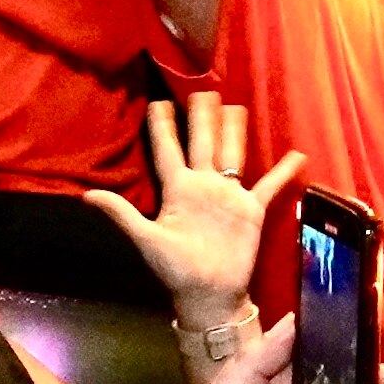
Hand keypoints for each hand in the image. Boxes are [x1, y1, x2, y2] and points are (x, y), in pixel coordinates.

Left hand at [87, 94, 302, 329]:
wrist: (209, 295)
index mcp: (177, 189)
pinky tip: (297, 154)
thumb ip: (122, 214)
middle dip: (201, 116)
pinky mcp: (251, 210)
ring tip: (237, 105)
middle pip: (202, 142)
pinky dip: (283, 172)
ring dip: (234, 131)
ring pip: (232, 153)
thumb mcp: (147, 240)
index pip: (167, 149)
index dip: (162, 126)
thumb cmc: (176, 270)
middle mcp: (202, 186)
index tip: (158, 100)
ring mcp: (228, 196)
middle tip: (202, 89)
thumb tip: (86, 196)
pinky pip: (269, 185)